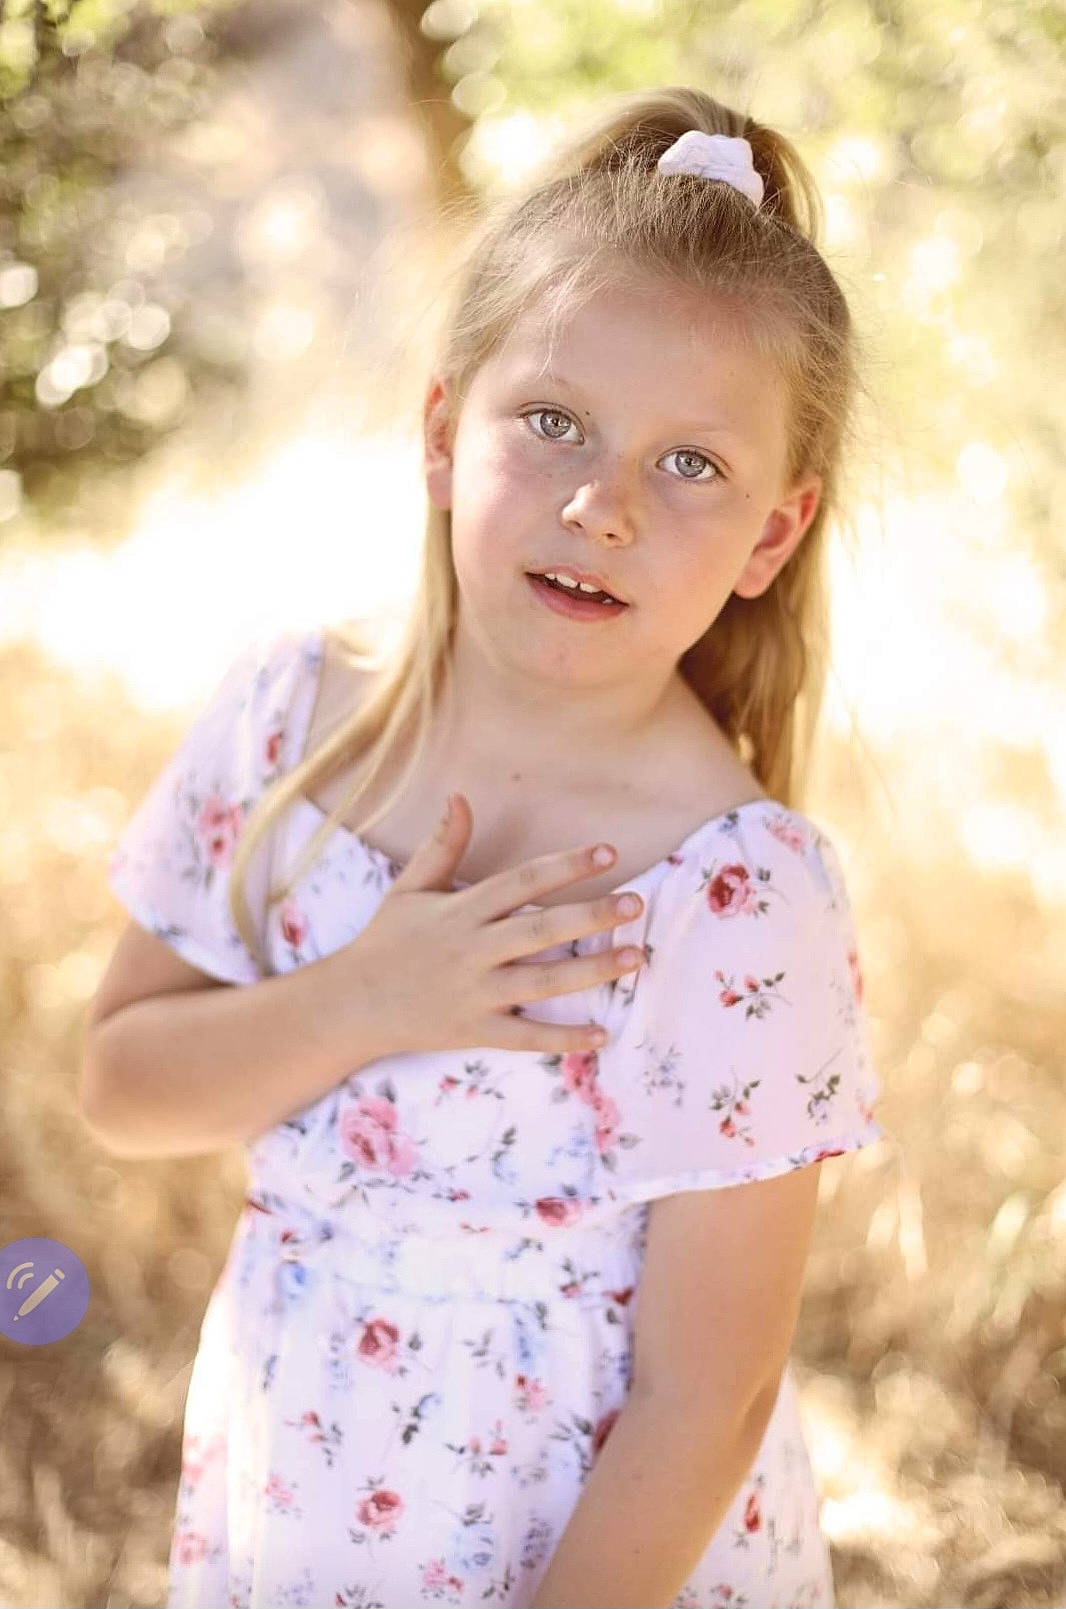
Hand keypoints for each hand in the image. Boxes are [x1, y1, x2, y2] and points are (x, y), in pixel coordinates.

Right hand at [336, 792, 645, 1056]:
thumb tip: (459, 798)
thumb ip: (441, 845)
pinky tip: (601, 1034)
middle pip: (540, 931)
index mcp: (461, 910)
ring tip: (634, 958)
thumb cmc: (385, 942)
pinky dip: (563, 1038)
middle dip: (590, 916)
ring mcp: (476, 993)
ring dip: (591, 972)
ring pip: (542, 983)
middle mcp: (472, 950)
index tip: (608, 852)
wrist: (352, 1004)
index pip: (522, 881)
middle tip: (635, 904)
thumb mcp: (409, 888)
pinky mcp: (475, 1031)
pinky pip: (525, 1037)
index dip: (565, 866)